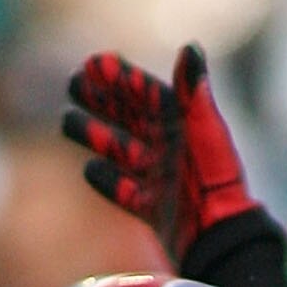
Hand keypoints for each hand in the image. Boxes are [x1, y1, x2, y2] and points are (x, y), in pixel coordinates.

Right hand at [62, 42, 252, 265]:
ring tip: (67, 122)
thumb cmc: (216, 181)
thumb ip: (193, 91)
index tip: (94, 64)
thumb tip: (189, 49)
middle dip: (102, 101)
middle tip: (72, 85)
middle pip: (131, 118)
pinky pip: (126, 192)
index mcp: (183, 126)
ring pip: (122, 152)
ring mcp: (162, 180)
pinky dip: (108, 182)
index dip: (122, 78)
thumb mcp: (205, 130)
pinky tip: (88, 170)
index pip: (148, 94)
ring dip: (96, 136)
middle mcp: (171, 150)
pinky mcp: (156, 211)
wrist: (219, 237)